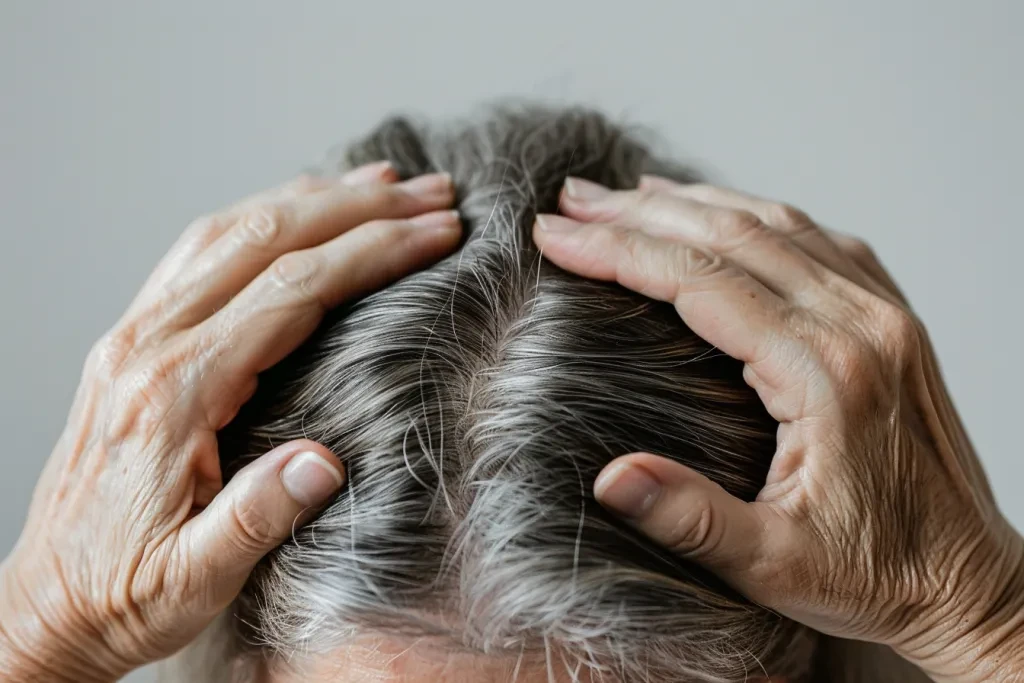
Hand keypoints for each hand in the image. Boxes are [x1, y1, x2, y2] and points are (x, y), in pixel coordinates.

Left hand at [0, 163, 460, 681]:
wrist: (46, 602)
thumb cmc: (120, 593)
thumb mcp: (191, 580)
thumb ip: (257, 517)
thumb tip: (326, 461)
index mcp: (172, 393)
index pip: (292, 291)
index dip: (373, 253)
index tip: (436, 234)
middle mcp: (149, 345)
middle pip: (266, 239)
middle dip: (360, 209)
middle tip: (431, 194)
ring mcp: (137, 335)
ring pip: (231, 230)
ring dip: (312, 198)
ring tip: (381, 183)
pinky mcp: (137, 340)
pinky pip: (202, 252)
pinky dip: (261, 216)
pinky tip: (298, 209)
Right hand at [533, 176, 1023, 682]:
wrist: (970, 582)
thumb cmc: (878, 576)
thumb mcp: (773, 566)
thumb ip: (689, 519)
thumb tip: (610, 478)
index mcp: (827, 373)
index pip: (700, 282)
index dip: (620, 252)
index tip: (558, 236)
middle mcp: (861, 325)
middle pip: (732, 236)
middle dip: (639, 213)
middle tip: (572, 201)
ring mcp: (883, 315)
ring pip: (774, 224)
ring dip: (692, 202)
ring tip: (626, 195)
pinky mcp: (891, 319)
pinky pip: (816, 239)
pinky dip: (754, 214)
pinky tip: (719, 211)